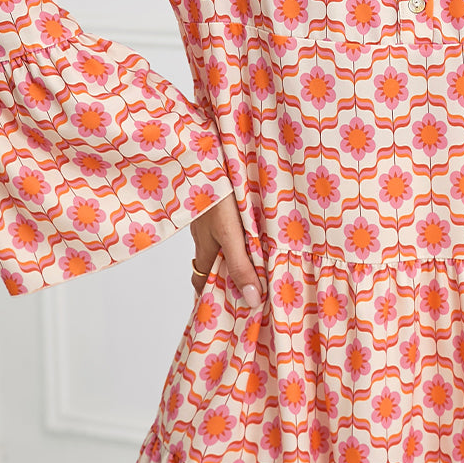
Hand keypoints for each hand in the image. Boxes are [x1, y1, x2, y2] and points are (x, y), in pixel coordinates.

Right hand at [189, 191, 264, 307]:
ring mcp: (208, 216)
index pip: (201, 280)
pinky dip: (239, 228)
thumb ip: (240, 264)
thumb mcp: (230, 233)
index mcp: (205, 247)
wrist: (201, 154)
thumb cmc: (215, 194)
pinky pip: (227, 220)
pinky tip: (256, 223)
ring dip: (237, 250)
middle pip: (213, 262)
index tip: (226, 308)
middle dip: (228, 275)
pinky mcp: (216, 198)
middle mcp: (203, 234)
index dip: (210, 296)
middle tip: (251, 286)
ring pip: (221, 240)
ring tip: (262, 256)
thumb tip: (252, 299)